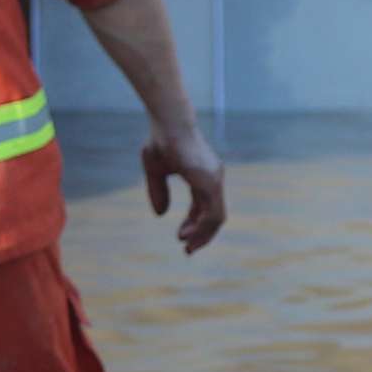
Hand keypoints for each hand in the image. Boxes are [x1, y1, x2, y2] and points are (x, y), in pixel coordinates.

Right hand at [140, 120, 227, 252]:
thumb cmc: (161, 140)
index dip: (195, 224)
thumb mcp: (155, 171)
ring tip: (187, 246)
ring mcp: (214, 180)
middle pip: (214, 216)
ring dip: (203, 235)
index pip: (205, 207)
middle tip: (188, 250)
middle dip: (202, 235)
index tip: (181, 237)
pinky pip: (213, 213)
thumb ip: (159, 192)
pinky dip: (202, 227)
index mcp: (203, 175)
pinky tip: (188, 234)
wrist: (168, 122)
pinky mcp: (211, 182)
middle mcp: (213, 178)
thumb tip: (160, 214)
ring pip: (216, 218)